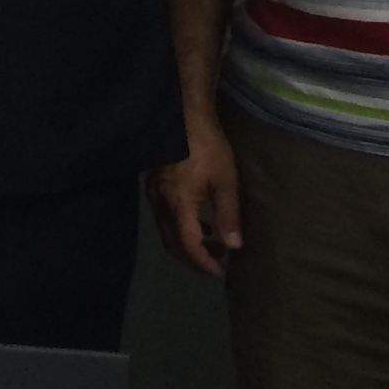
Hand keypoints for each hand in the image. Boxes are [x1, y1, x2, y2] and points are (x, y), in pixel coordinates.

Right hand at [147, 120, 243, 278]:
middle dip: (194, 258)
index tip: (220, 272)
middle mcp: (160, 203)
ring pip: (166, 232)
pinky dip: (181, 228)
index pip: (188, 245)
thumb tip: (234, 246)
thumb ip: (228, 215)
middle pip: (172, 243)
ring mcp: (153, 195)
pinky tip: (201, 221)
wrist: (183, 117)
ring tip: (214, 243)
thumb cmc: (207, 147)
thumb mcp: (225, 181)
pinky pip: (164, 218)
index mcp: (178, 204)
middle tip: (217, 262)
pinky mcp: (153, 186)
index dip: (203, 262)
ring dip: (188, 243)